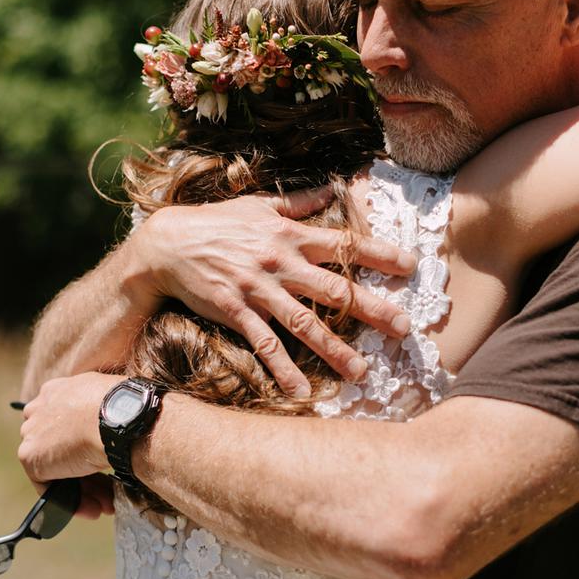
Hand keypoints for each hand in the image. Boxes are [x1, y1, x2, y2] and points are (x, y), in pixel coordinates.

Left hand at [17, 372, 116, 505]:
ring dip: (81, 489)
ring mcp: (33, 432)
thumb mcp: (115, 404)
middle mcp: (41, 408)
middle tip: (107, 489)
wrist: (120, 418)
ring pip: (55, 468)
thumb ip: (103, 414)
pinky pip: (48, 486)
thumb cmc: (127, 408)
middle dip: (81, 471)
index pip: (62, 422)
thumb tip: (112, 428)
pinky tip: (93, 508)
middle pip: (57, 448)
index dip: (80, 446)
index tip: (100, 458)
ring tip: (105, 505)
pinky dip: (70, 501)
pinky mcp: (31, 456)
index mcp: (59, 390)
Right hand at [125, 188, 417, 397]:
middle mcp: (280, 262)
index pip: (344, 245)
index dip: (379, 254)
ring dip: (334, 349)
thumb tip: (334, 186)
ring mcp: (259, 289)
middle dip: (372, 309)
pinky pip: (264, 344)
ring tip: (361, 372)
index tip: (410, 266)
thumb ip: (300, 201)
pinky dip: (282, 369)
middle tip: (403, 328)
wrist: (167, 244)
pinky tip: (301, 392)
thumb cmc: (217, 222)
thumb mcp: (260, 205)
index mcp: (291, 235)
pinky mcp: (236, 311)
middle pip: (335, 289)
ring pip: (304, 323)